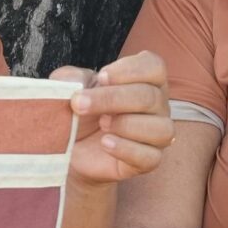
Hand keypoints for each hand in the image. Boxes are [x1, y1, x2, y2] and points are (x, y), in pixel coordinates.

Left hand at [54, 50, 172, 185]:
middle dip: (111, 99)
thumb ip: (71, 78)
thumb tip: (79, 83)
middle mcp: (157, 105)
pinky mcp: (148, 160)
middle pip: (150, 97)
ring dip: (126, 124)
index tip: (102, 77)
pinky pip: (150, 157)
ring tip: (102, 125)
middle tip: (80, 104)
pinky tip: (106, 144)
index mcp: (145, 80)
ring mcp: (157, 134)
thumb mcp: (67, 87)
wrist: (70, 148)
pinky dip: (127, 149)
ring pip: (160, 128)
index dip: (130, 70)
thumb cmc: (78, 111)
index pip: (154, 67)